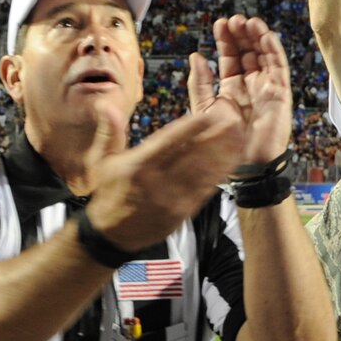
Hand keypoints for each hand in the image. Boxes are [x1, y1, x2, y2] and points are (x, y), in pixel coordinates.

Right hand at [84, 70, 247, 249]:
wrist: (111, 235)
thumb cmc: (108, 192)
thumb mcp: (101, 161)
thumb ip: (109, 132)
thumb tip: (107, 105)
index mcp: (137, 166)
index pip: (169, 141)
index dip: (191, 128)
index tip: (208, 114)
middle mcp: (156, 182)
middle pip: (191, 155)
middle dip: (215, 137)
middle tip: (233, 120)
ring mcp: (171, 199)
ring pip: (203, 173)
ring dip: (223, 154)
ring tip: (239, 137)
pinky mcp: (182, 213)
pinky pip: (205, 190)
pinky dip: (220, 174)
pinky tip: (231, 161)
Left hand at [209, 15, 292, 166]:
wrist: (244, 163)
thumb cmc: (222, 142)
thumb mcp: (204, 109)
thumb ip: (199, 82)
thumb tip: (196, 56)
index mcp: (231, 88)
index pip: (230, 57)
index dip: (226, 40)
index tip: (220, 24)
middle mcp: (250, 85)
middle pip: (248, 52)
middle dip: (241, 34)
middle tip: (234, 20)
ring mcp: (266, 87)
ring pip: (264, 55)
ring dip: (257, 36)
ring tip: (248, 22)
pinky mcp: (280, 93)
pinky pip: (279, 67)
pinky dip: (274, 50)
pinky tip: (265, 35)